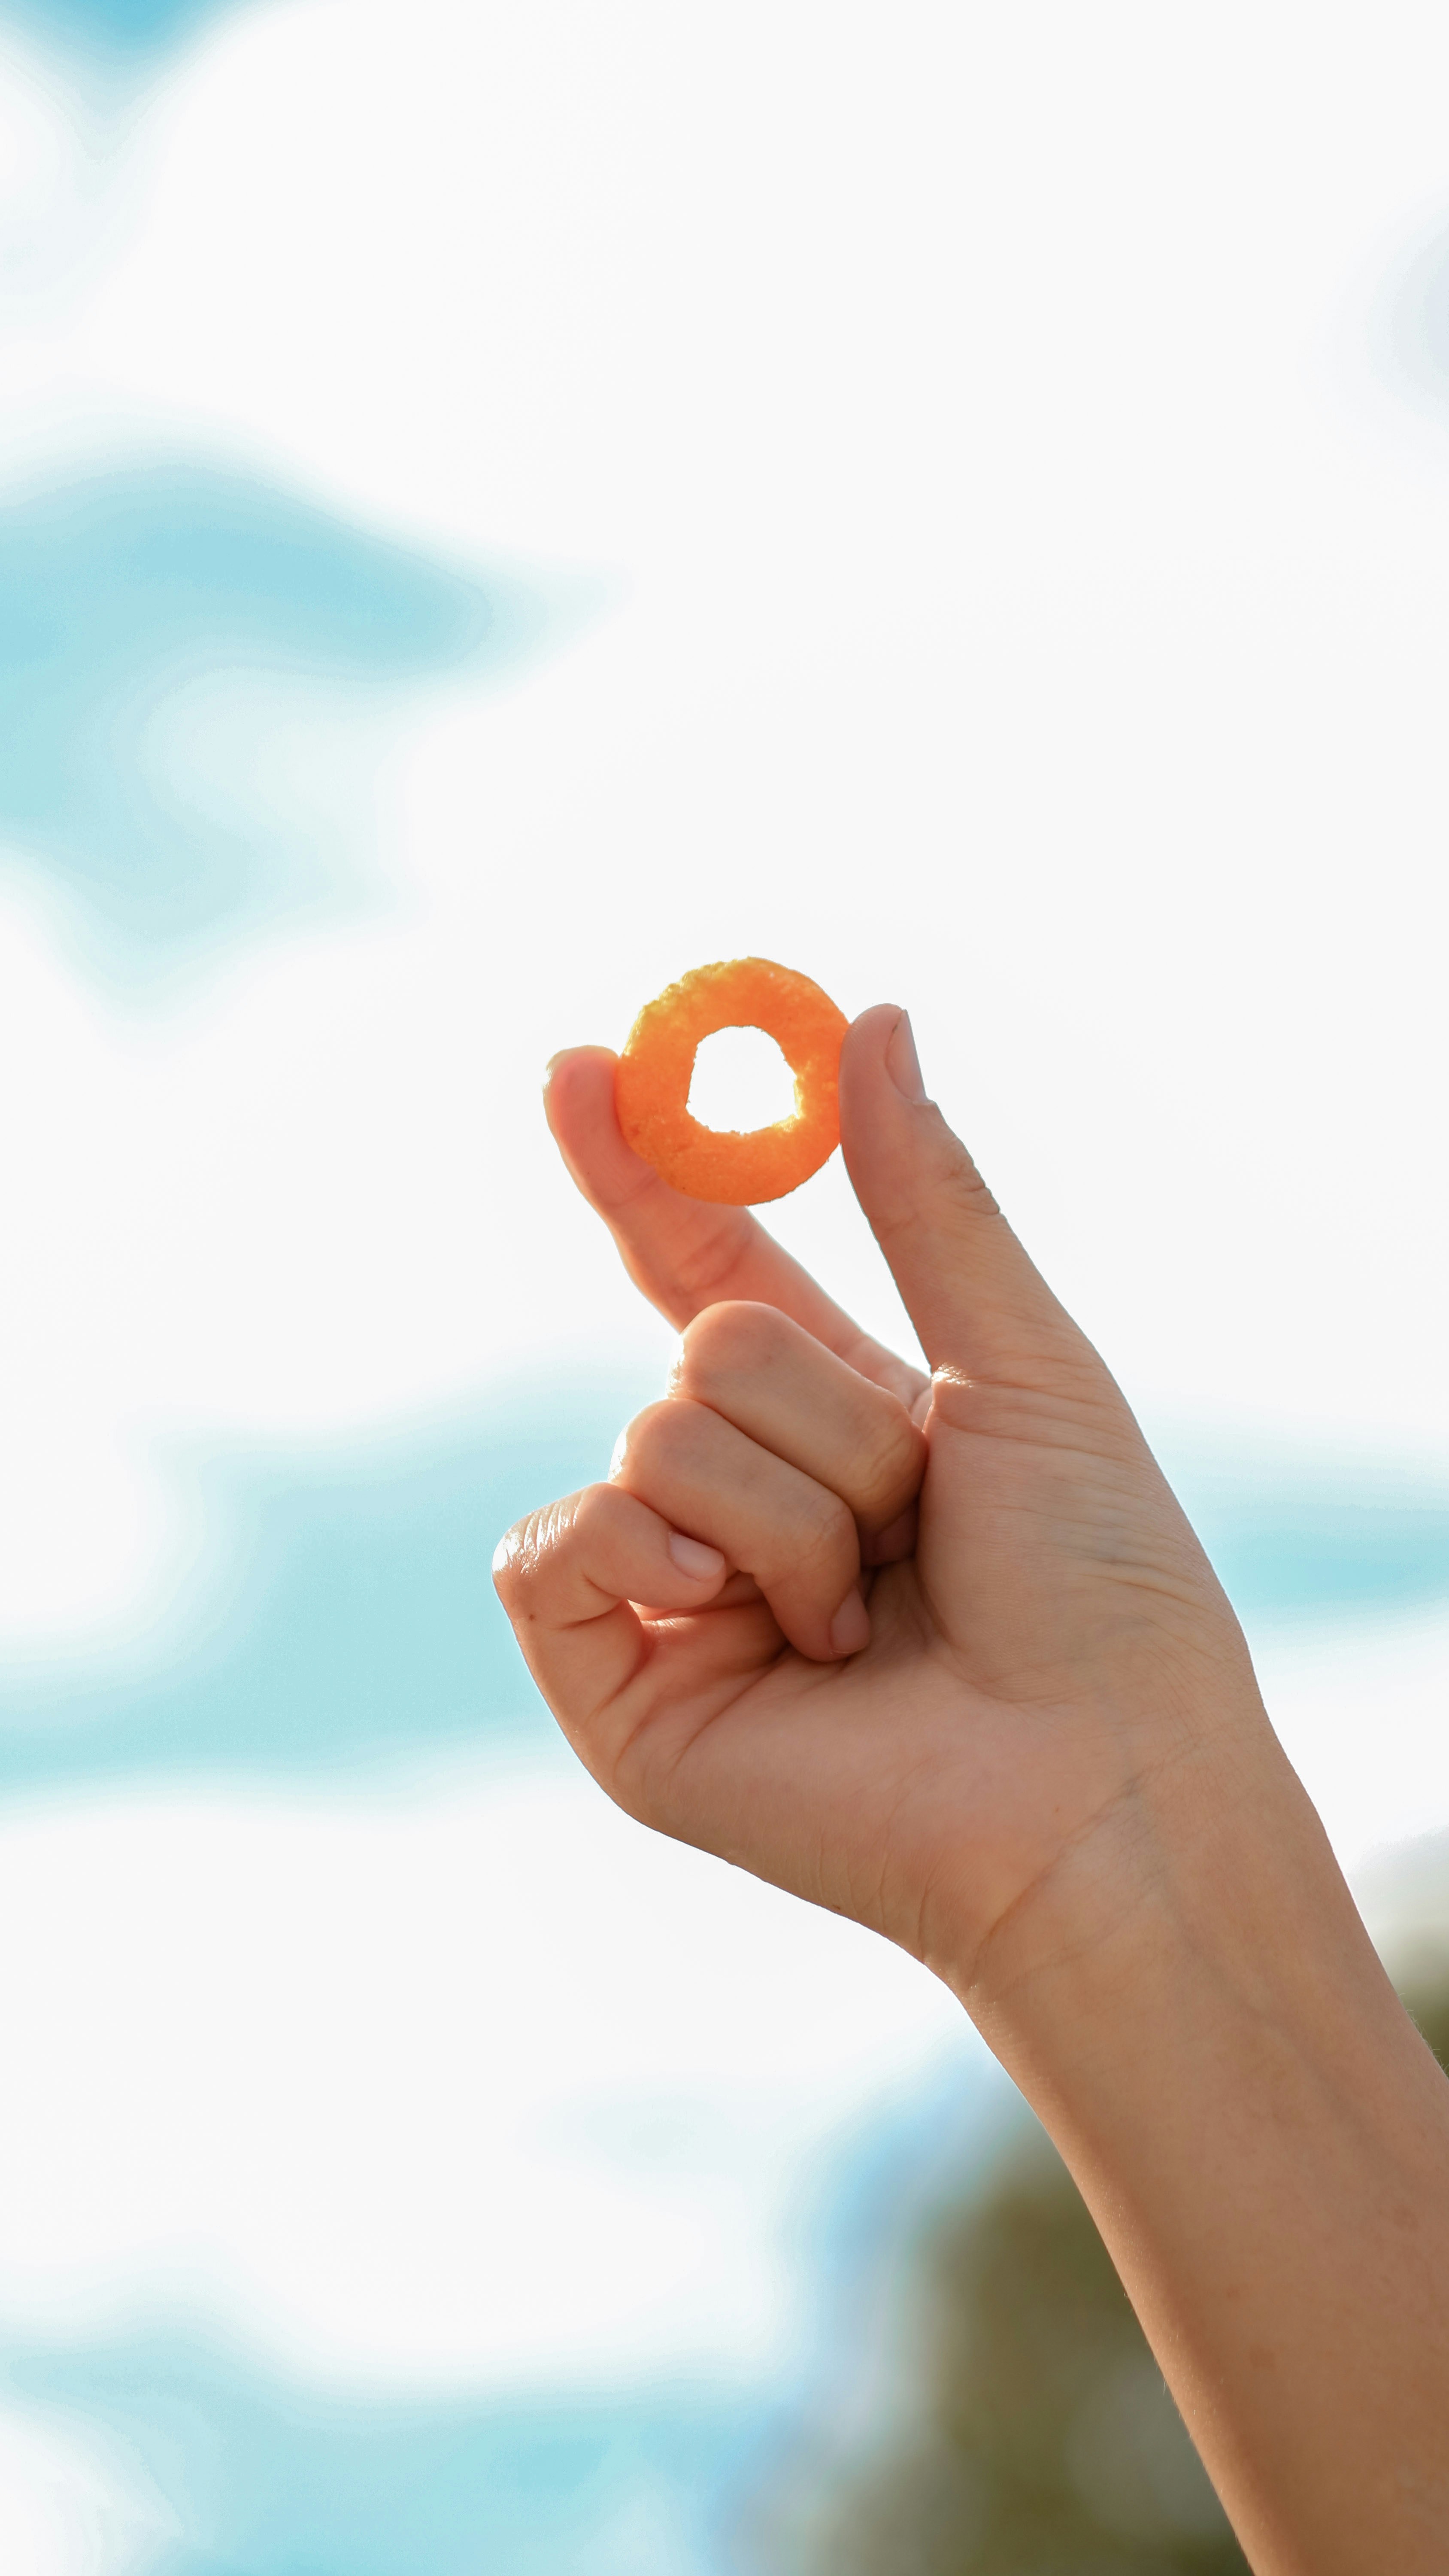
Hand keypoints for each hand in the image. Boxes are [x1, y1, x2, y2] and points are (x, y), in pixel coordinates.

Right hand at [494, 1003, 1272, 2004]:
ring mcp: (671, 1592)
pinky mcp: (616, 1687)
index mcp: (833, 1420)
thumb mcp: (1017, 1361)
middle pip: (702, 1341)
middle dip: (828, 1416)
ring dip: (791, 1512)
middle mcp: (739, 1497)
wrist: (1094, 1778)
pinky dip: (652, 1557)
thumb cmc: (1096, 1584)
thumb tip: (869, 1021)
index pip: (700, 1267)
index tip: (580, 1067)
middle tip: (913, 1518)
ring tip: (864, 1618)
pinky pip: (556, 1544)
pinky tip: (745, 1627)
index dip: (640, 1170)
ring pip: (655, 1430)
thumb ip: (926, 1197)